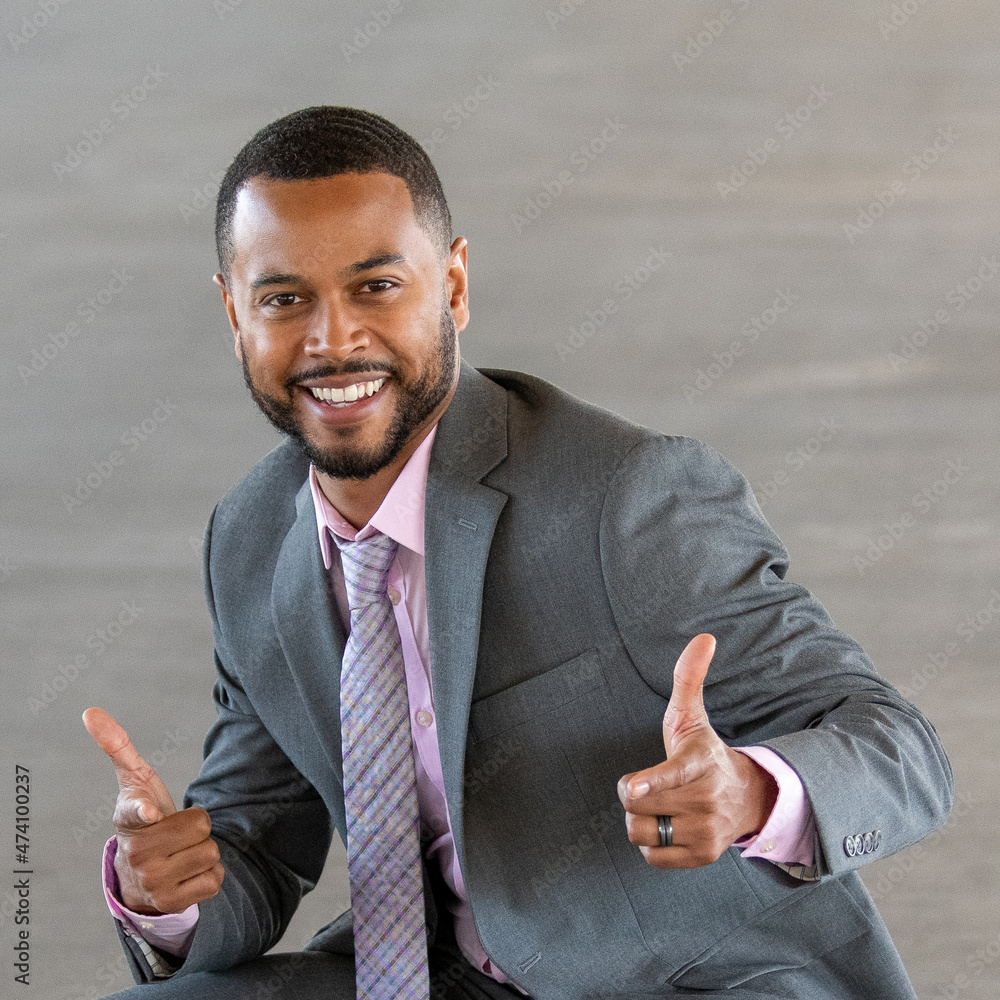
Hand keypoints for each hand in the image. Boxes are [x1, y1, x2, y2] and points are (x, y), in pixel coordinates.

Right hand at [83, 707, 223, 913]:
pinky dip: (210, 874)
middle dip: (198, 825)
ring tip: (181, 852)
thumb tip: (90, 711)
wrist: (142, 873)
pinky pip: (216, 878)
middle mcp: (137, 852)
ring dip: (205, 850)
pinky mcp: (172, 904)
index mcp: (129, 818)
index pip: (136, 811)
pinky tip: (188, 873)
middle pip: (202, 824)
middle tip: (176, 832)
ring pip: (211, 851)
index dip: (145, 810)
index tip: (149, 810)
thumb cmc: (144, 817)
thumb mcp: (133, 782)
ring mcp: (153, 881)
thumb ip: (117, 746)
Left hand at [616, 634, 777, 868]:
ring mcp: (708, 830)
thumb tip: (704, 637)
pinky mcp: (704, 856)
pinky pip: (652, 857)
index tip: (634, 788)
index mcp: (700, 762)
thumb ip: (689, 678)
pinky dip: (652, 844)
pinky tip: (670, 827)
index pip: (673, 773)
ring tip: (662, 807)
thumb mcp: (692, 717)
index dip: (652, 782)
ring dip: (642, 820)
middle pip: (638, 806)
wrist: (745, 797)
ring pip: (642, 833)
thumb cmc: (704, 753)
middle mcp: (707, 798)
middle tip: (654, 785)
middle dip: (635, 795)